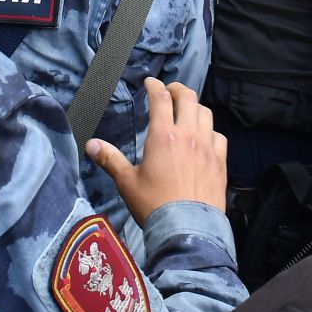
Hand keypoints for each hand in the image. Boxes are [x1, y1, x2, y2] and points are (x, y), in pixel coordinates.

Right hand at [86, 79, 227, 218]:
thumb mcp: (127, 182)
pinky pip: (219, 136)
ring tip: (187, 110)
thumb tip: (91, 144)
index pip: (161, 98)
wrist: (187, 229)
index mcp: (163, 136)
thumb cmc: (154, 205)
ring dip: (194, 107)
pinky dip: (210, 130)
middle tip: (169, 91)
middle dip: (177, 89)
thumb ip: (110, 159)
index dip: (154, 86)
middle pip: (188, 97)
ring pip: (205, 113)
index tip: (150, 83)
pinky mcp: (220, 161)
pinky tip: (205, 137)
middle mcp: (188, 135)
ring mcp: (207, 147)